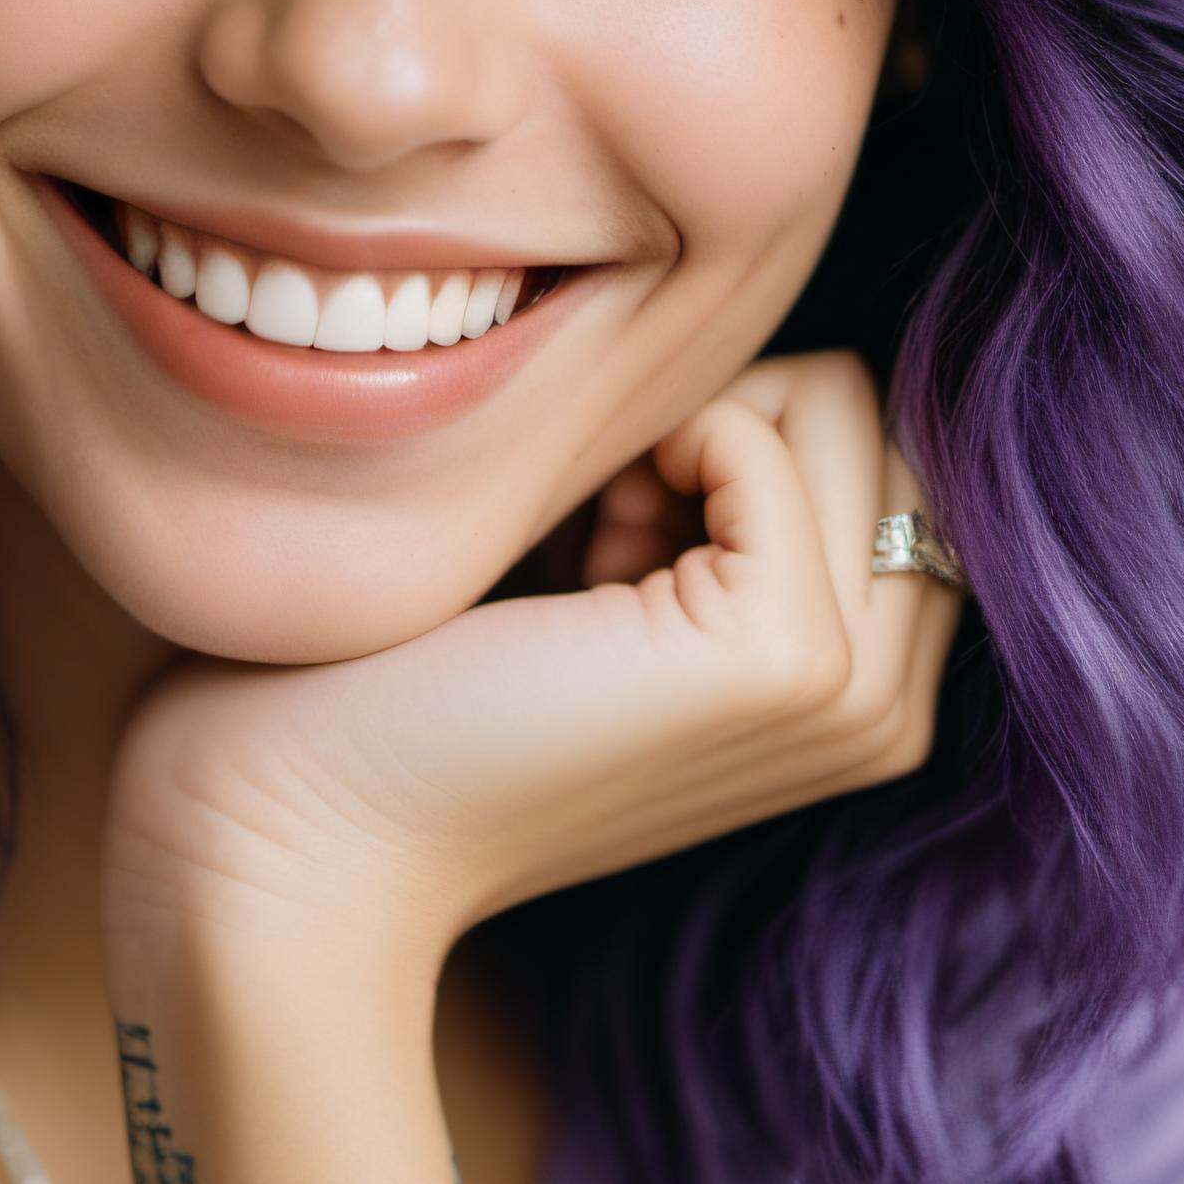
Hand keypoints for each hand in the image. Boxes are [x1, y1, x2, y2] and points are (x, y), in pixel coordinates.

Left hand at [103, 350, 959, 986]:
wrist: (296, 832)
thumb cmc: (404, 688)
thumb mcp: (603, 566)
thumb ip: (721, 488)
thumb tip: (770, 350)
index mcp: (862, 684)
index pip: (869, 436)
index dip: (727, 439)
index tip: (601, 539)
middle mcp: (887, 700)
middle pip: (867, 408)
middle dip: (719, 426)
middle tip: (586, 549)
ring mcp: (852, 690)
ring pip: (834, 398)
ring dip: (682, 435)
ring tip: (578, 564)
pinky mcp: (785, 658)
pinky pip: (759, 430)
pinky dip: (650, 443)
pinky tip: (567, 565)